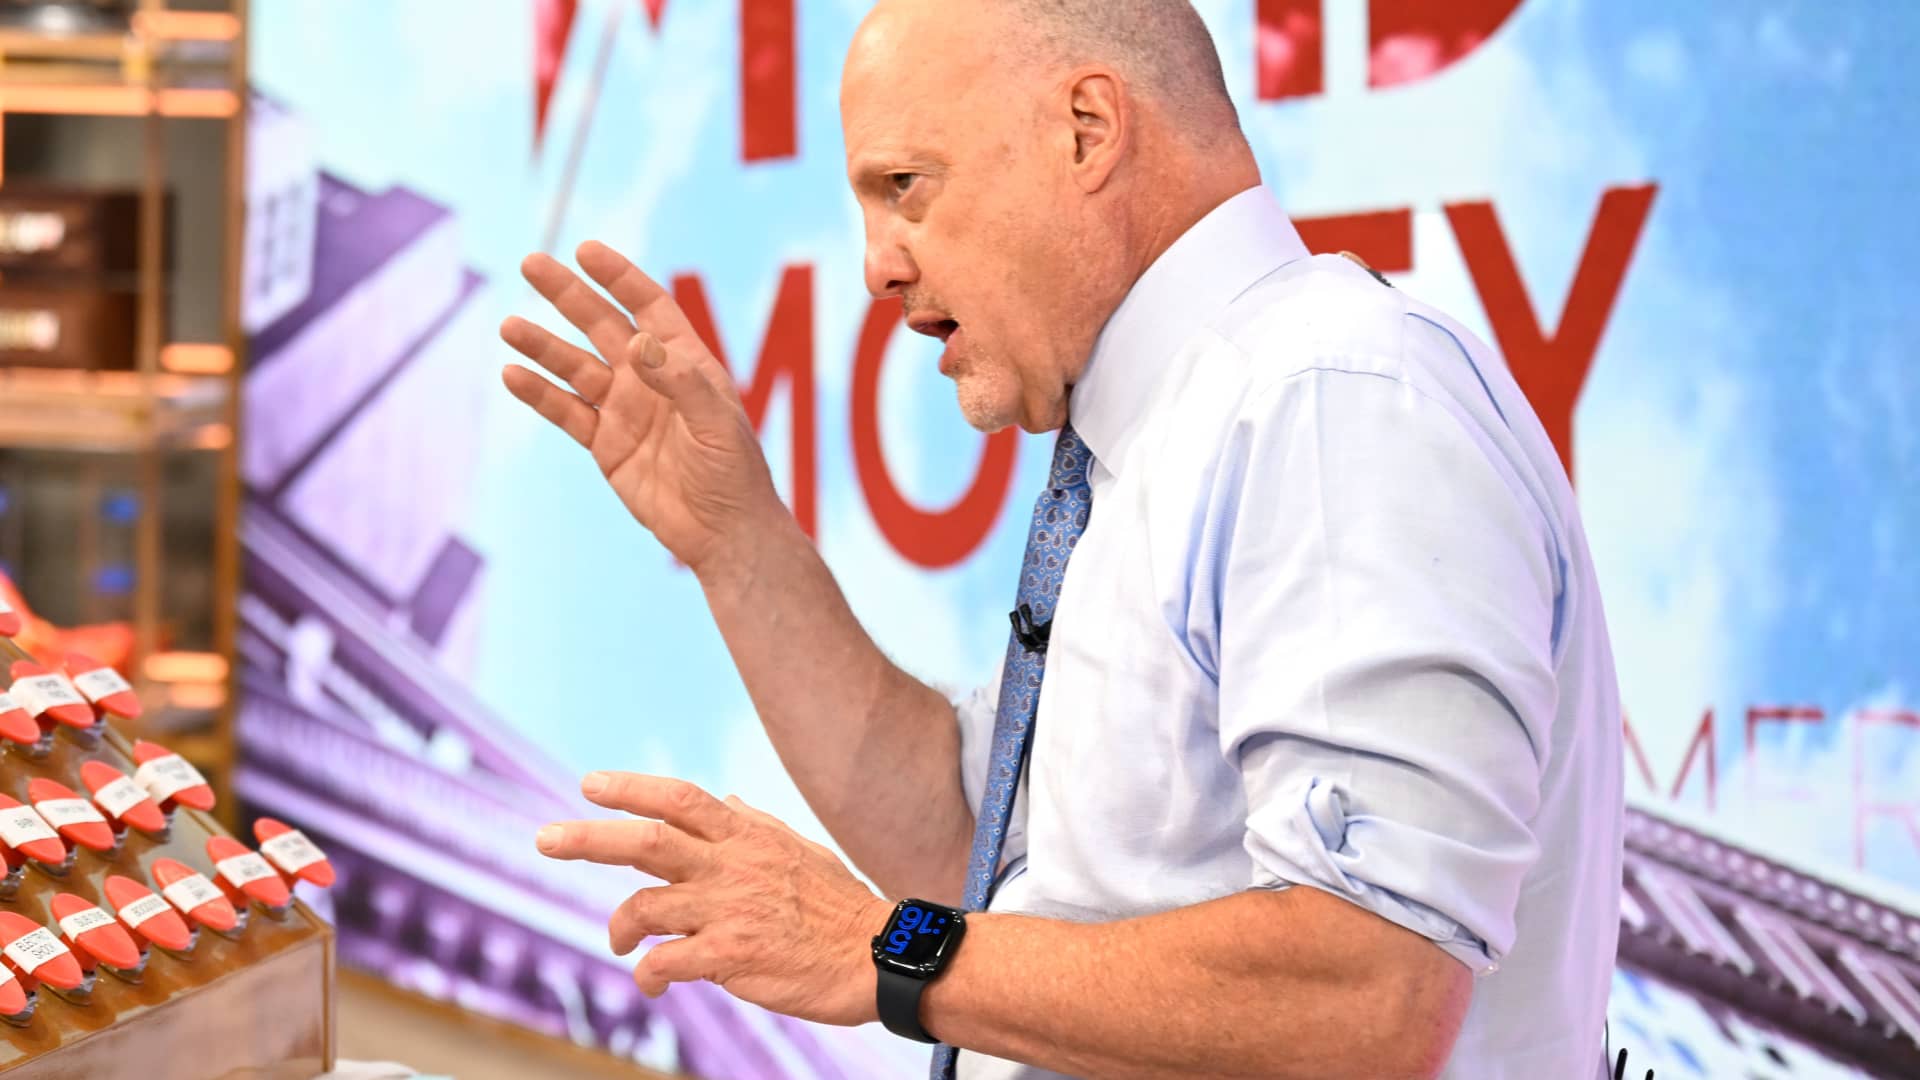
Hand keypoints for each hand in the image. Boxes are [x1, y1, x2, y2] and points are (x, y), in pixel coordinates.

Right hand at [500, 242, 787, 578]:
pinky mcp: (605, 443)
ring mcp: (624, 409)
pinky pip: (566, 412)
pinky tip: (512, 374)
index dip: (619, 277)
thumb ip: (680, 382)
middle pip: (602, 325)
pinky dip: (539, 394)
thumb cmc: (734, 472)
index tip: (586, 251)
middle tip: (532, 263)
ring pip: (575, 367)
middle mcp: (650, 378)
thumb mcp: (716, 423)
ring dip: (543, 345)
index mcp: (685, 362)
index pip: (648, 306)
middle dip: (568, 295)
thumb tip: (639, 343)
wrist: (723, 532)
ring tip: (509, 325)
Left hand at [536, 772, 891, 1026]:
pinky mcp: (733, 956)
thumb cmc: (841, 907)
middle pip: (647, 842)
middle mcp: (733, 866)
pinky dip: (648, 973)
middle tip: (545, 837)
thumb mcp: (801, 849)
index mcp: (748, 837)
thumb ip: (755, 825)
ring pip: (646, 907)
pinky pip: (668, 962)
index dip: (631, 788)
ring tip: (619, 941)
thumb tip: (724, 800)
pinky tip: (651, 982)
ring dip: (619, 926)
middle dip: (589, 837)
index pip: (680, 799)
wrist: (879, 956)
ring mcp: (730, 910)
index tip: (589, 784)